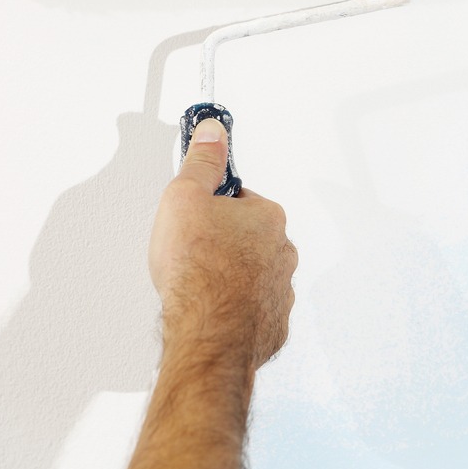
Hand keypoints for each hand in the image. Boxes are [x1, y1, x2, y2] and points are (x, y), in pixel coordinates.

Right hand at [147, 118, 296, 369]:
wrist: (207, 335)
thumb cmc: (198, 273)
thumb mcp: (186, 198)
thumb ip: (202, 162)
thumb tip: (213, 133)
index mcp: (268, 218)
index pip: (240, 200)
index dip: (212, 207)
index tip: (196, 216)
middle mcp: (282, 253)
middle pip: (248, 238)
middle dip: (222, 244)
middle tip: (192, 254)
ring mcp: (279, 291)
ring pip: (253, 276)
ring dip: (229, 278)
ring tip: (198, 286)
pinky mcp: (272, 325)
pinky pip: (252, 310)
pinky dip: (234, 310)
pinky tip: (210, 311)